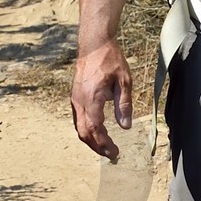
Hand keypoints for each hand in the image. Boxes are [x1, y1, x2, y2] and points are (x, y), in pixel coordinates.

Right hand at [72, 41, 133, 160]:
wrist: (93, 45)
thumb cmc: (110, 60)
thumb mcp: (124, 81)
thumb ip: (124, 104)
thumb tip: (125, 126)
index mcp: (92, 98)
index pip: (96, 128)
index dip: (104, 143)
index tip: (115, 152)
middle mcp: (80, 101)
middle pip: (85, 132)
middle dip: (97, 146)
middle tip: (112, 155)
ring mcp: (75, 99)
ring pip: (79, 128)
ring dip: (91, 140)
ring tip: (105, 148)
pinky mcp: (75, 97)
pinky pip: (78, 120)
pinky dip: (87, 131)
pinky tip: (97, 133)